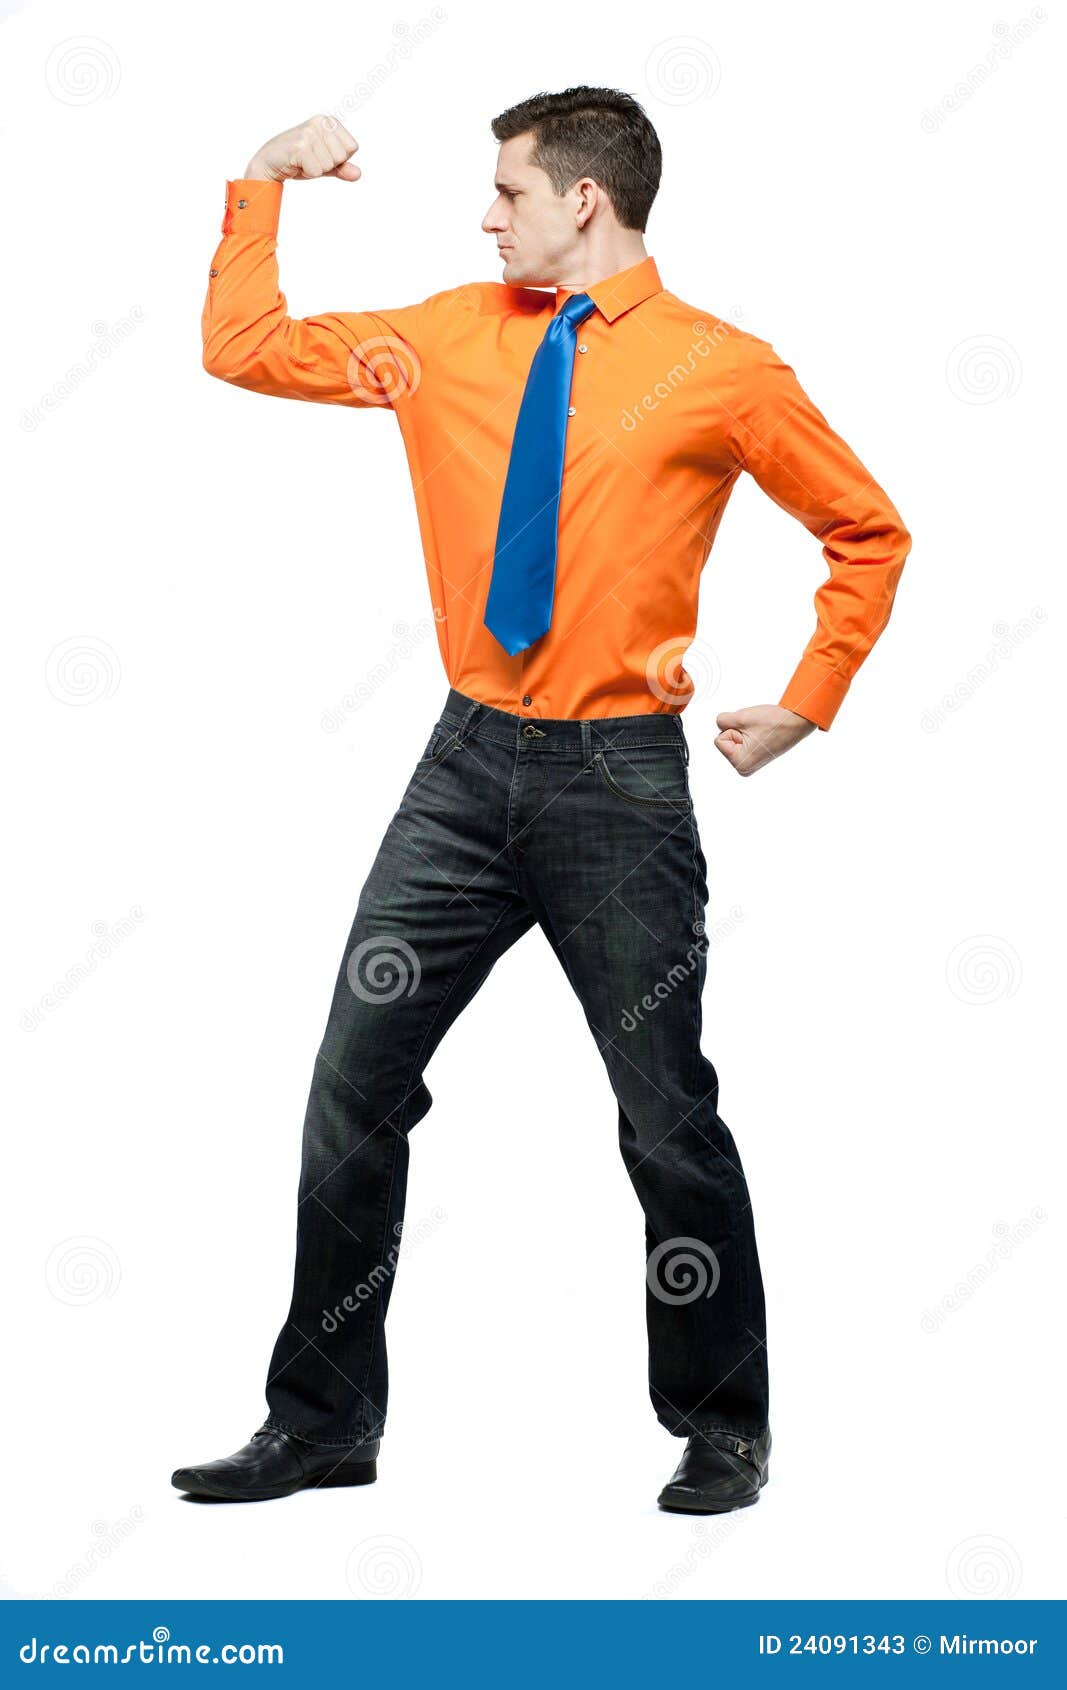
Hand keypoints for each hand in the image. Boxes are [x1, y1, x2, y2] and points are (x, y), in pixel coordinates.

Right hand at [244, 115, 360, 182]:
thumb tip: (358, 174)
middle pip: (342, 156)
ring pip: (330, 165)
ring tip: (303, 161)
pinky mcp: (300, 146)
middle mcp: (320, 122)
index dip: (338, 159)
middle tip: (310, 159)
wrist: (269, 163)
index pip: (352, 147)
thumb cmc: (298, 161)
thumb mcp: (324, 164)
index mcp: (329, 121)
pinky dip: (307, 173)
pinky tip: (296, 164)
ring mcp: (309, 133)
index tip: (321, 154)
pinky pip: (317, 171)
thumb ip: (342, 168)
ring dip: (316, 170)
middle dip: (327, 165)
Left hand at [714, 704, 815, 774]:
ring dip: (743, 730)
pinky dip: (748, 733)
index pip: (719, 740)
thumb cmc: (774, 722)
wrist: (796, 721)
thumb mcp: (740, 717)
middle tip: (757, 731)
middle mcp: (744, 768)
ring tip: (760, 732)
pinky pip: (741, 740)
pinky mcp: (753, 756)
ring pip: (733, 739)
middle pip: (725, 740)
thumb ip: (721, 721)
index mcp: (740, 763)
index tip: (752, 732)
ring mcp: (749, 763)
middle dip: (737, 730)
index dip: (733, 730)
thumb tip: (719, 724)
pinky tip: (762, 734)